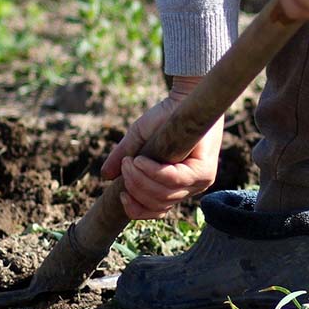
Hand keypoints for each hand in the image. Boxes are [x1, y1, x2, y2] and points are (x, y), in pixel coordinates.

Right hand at [101, 77, 223, 219]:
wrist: (183, 97)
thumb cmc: (163, 117)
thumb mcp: (138, 139)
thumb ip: (123, 157)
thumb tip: (105, 176)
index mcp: (176, 187)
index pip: (156, 211)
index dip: (136, 209)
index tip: (121, 194)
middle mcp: (190, 189)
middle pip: (157, 204)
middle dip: (134, 187)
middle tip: (125, 166)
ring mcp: (199, 182)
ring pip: (164, 195)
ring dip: (139, 179)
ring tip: (130, 161)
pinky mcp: (204, 172)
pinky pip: (173, 180)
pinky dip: (152, 172)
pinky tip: (140, 160)